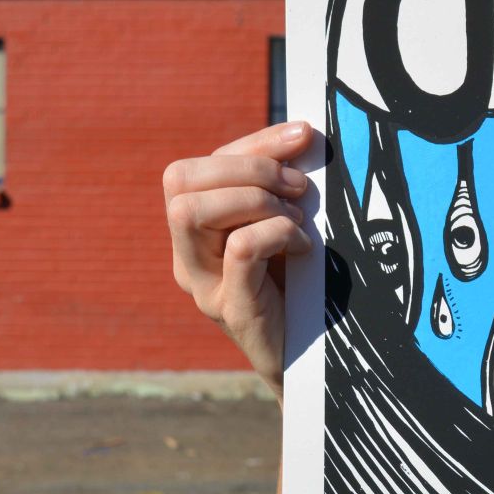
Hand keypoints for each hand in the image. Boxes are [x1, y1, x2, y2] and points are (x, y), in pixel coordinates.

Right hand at [164, 122, 314, 400]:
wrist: (314, 359)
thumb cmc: (301, 284)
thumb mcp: (285, 225)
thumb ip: (281, 185)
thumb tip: (303, 134)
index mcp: (195, 231)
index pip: (195, 167)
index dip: (250, 144)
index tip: (302, 136)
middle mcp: (186, 256)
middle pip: (179, 180)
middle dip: (249, 169)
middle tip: (299, 189)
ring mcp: (203, 285)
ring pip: (192, 211)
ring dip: (256, 200)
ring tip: (299, 218)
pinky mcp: (232, 309)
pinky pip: (240, 248)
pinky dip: (277, 233)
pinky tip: (305, 247)